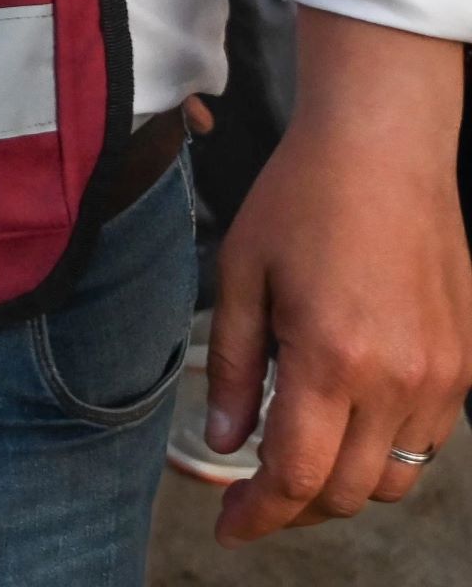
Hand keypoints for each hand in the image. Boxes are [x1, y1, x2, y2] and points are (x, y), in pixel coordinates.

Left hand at [210, 11, 471, 542]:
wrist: (383, 147)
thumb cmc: (303, 198)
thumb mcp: (242, 273)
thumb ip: (237, 367)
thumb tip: (226, 443)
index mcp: (332, 359)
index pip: (297, 478)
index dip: (259, 514)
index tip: (230, 527)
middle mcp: (396, 380)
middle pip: (348, 492)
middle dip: (294, 504)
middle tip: (253, 490)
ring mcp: (440, 377)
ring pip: (393, 477)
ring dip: (344, 484)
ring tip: (298, 455)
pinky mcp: (463, 365)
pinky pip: (425, 442)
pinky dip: (383, 450)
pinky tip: (346, 418)